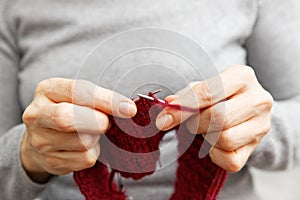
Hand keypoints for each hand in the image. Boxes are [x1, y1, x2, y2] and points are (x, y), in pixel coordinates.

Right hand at [21, 78, 136, 182]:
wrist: (42, 137)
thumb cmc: (69, 109)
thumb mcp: (79, 96)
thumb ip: (100, 99)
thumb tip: (128, 109)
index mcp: (47, 90)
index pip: (76, 91)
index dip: (105, 100)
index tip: (129, 109)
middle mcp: (37, 115)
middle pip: (68, 119)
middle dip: (96, 122)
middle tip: (106, 123)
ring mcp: (40, 141)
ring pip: (82, 142)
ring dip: (96, 138)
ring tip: (91, 133)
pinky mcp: (51, 161)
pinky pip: (85, 159)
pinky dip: (94, 152)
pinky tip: (86, 146)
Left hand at [156, 65, 272, 171]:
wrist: (246, 110)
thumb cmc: (219, 97)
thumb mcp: (203, 88)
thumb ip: (185, 96)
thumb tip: (168, 107)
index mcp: (242, 76)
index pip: (208, 92)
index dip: (183, 107)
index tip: (163, 119)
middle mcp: (258, 99)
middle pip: (218, 117)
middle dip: (195, 123)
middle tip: (190, 123)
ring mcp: (261, 125)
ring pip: (225, 139)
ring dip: (207, 137)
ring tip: (206, 129)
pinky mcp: (257, 148)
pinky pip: (230, 160)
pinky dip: (216, 154)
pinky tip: (215, 143)